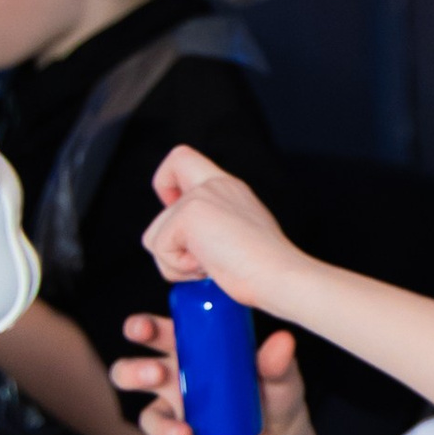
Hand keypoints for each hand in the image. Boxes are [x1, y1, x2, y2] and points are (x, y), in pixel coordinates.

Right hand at [115, 311, 319, 434]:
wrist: (281, 434)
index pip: (157, 333)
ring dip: (159, 425)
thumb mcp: (279, 374)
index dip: (142, 328)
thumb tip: (282, 342)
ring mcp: (177, 413)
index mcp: (191, 350)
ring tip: (184, 433)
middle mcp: (174, 380)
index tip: (142, 330)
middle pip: (133, 371)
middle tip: (158, 374)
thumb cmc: (273, 389)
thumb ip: (277, 361)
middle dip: (135, 372)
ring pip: (148, 416)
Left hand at [142, 149, 306, 311]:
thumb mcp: (239, 234)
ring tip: (211, 264)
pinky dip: (179, 268)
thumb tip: (190, 244)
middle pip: (161, 194)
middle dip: (169, 239)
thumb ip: (214, 224)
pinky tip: (209, 267)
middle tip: (199, 254)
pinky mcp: (190, 214)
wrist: (279, 276)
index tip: (177, 208)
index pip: (183, 158)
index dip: (167, 181)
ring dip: (176, 261)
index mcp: (229, 187)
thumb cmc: (267, 268)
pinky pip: (160, 247)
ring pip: (154, 234)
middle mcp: (214, 185)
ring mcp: (201, 196)